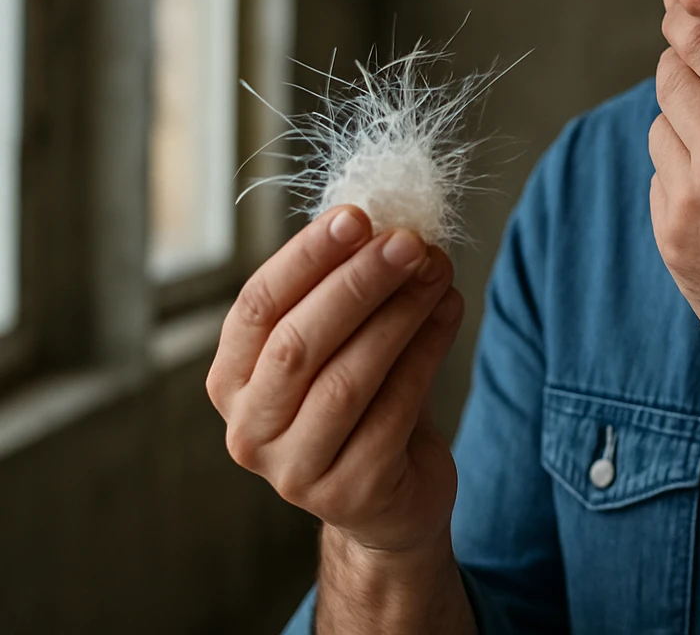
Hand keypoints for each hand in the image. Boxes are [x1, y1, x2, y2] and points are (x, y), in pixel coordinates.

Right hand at [206, 206, 464, 555]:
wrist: (395, 498)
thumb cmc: (366, 404)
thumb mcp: (343, 345)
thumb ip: (347, 290)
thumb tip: (385, 216)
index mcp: (233, 381)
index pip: (257, 307)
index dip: (305, 258)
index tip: (356, 215)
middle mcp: (250, 430)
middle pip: (298, 343)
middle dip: (357, 283)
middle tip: (409, 241)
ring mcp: (294, 470)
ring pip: (346, 378)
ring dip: (398, 315)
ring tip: (437, 271)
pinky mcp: (350, 492)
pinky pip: (392, 411)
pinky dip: (426, 353)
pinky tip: (450, 312)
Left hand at [650, 0, 699, 389]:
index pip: (699, 36)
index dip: (693, 24)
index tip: (699, 27)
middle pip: (668, 73)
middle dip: (690, 72)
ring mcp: (690, 196)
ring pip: (659, 124)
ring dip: (686, 127)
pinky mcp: (669, 235)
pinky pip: (659, 176)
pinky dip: (683, 177)